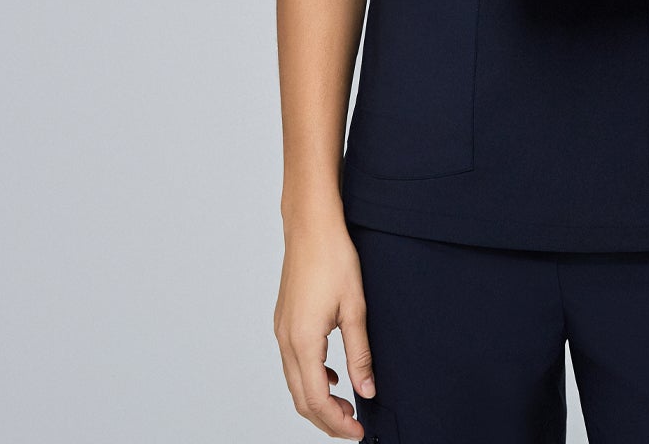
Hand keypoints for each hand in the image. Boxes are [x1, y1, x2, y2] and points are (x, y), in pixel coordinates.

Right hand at [274, 223, 375, 439]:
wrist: (311, 225)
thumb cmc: (333, 257)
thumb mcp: (355, 308)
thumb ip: (360, 354)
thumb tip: (367, 389)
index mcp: (303, 341)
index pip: (317, 399)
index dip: (337, 422)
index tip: (357, 431)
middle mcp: (286, 340)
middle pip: (301, 399)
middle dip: (326, 419)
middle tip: (352, 427)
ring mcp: (281, 330)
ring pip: (295, 383)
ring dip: (317, 400)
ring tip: (345, 405)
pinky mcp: (284, 321)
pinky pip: (292, 363)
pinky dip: (310, 379)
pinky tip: (333, 375)